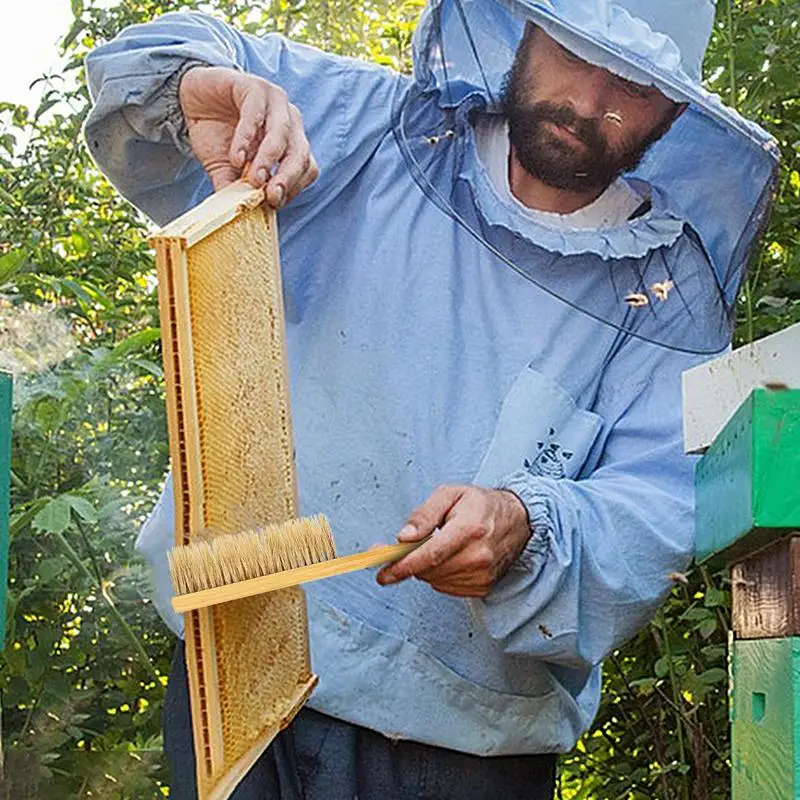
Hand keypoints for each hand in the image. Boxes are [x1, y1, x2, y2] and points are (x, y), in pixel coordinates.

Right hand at [179, 65, 318, 203]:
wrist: (192, 98)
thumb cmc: (216, 133)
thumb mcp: (225, 169)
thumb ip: (236, 188)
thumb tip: (241, 214)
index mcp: (291, 142)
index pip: (306, 168)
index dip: (294, 187)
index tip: (274, 203)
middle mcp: (289, 121)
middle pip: (301, 152)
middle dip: (288, 177)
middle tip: (271, 195)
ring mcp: (274, 101)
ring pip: (282, 133)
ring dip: (269, 159)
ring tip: (253, 179)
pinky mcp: (253, 87)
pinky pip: (255, 114)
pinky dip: (246, 138)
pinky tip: (236, 157)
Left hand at [376, 485, 530, 597]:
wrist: (517, 520)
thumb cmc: (480, 505)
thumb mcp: (450, 494)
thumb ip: (424, 514)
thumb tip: (403, 536)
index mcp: (470, 528)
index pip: (431, 554)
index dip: (403, 565)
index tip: (383, 573)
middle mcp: (479, 556)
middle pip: (430, 570)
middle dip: (410, 562)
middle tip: (403, 550)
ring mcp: (483, 574)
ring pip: (435, 580)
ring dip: (427, 568)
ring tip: (439, 546)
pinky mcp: (484, 587)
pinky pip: (446, 587)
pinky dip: (440, 575)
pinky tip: (450, 558)